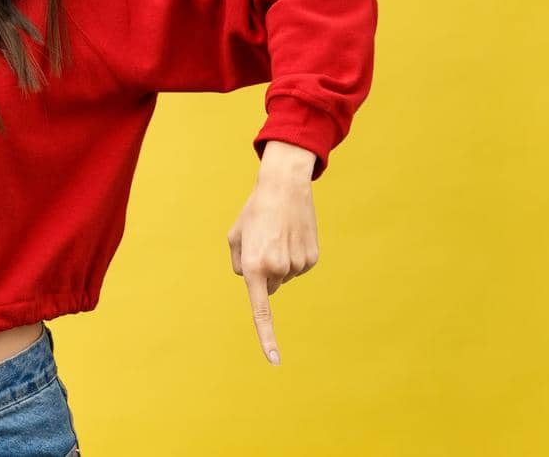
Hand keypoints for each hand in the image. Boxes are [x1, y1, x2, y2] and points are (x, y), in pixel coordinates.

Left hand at [226, 141, 318, 365]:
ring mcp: (297, 265)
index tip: (275, 360)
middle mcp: (277, 270)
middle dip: (264, 272)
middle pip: (268, 287)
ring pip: (284, 277)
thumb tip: (256, 285)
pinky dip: (294, 256)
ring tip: (277, 235)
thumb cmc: (254, 212)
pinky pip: (299, 267)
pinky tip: (291, 235)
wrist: (284, 188)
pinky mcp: (312, 259)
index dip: (267, 337)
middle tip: (263, 243)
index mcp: (254, 267)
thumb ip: (239, 265)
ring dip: (279, 261)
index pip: (260, 310)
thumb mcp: (235, 237)